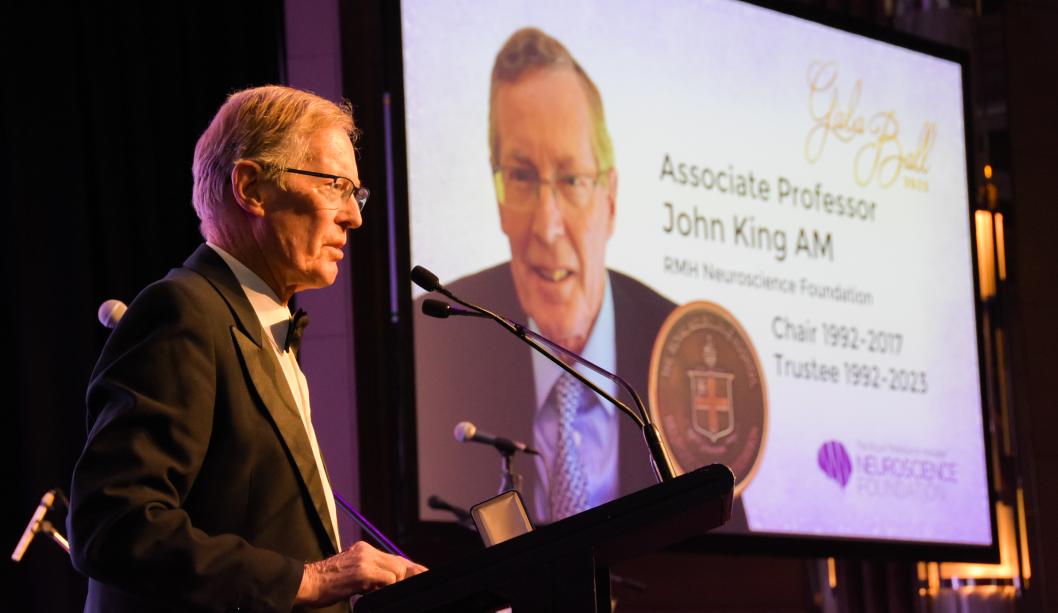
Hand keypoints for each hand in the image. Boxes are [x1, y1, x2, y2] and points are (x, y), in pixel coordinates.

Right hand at [294, 541, 427, 606]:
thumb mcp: (350, 572)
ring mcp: (365, 560)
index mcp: (363, 549)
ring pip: (396, 570)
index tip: (422, 573)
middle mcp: (366, 551)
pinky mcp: (363, 572)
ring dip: (395, 583)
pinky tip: (376, 593)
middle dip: (411, 574)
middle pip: (399, 561)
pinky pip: (387, 579)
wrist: (307, 582)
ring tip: (385, 592)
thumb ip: (369, 573)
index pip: (393, 557)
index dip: (409, 567)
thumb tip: (388, 581)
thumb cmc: (326, 583)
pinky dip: (387, 587)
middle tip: (418, 582)